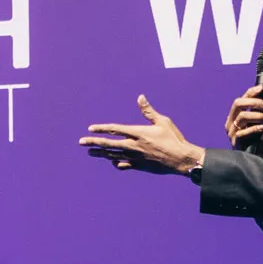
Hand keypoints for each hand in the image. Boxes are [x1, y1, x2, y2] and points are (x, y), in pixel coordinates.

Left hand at [79, 96, 206, 175]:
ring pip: (113, 155)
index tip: (90, 128)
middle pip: (109, 144)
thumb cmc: (174, 138)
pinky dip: (115, 162)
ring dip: (100, 153)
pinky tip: (111, 161)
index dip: (101, 128)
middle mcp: (134, 145)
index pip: (115, 129)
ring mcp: (135, 157)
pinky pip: (123, 165)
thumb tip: (140, 97)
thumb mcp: (163, 121)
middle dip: (94, 142)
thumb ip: (148, 111)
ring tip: (90, 152)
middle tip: (81, 142)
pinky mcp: (139, 166)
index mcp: (139, 132)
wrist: (181, 159)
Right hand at [225, 84, 262, 150]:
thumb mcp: (257, 123)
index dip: (250, 92)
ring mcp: (231, 132)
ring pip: (242, 116)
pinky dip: (253, 128)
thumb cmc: (256, 140)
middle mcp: (230, 122)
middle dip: (254, 102)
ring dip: (259, 116)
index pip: (240, 100)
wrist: (254, 158)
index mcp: (234, 116)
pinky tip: (262, 128)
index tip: (261, 88)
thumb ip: (258, 113)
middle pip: (238, 104)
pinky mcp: (235, 141)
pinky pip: (243, 132)